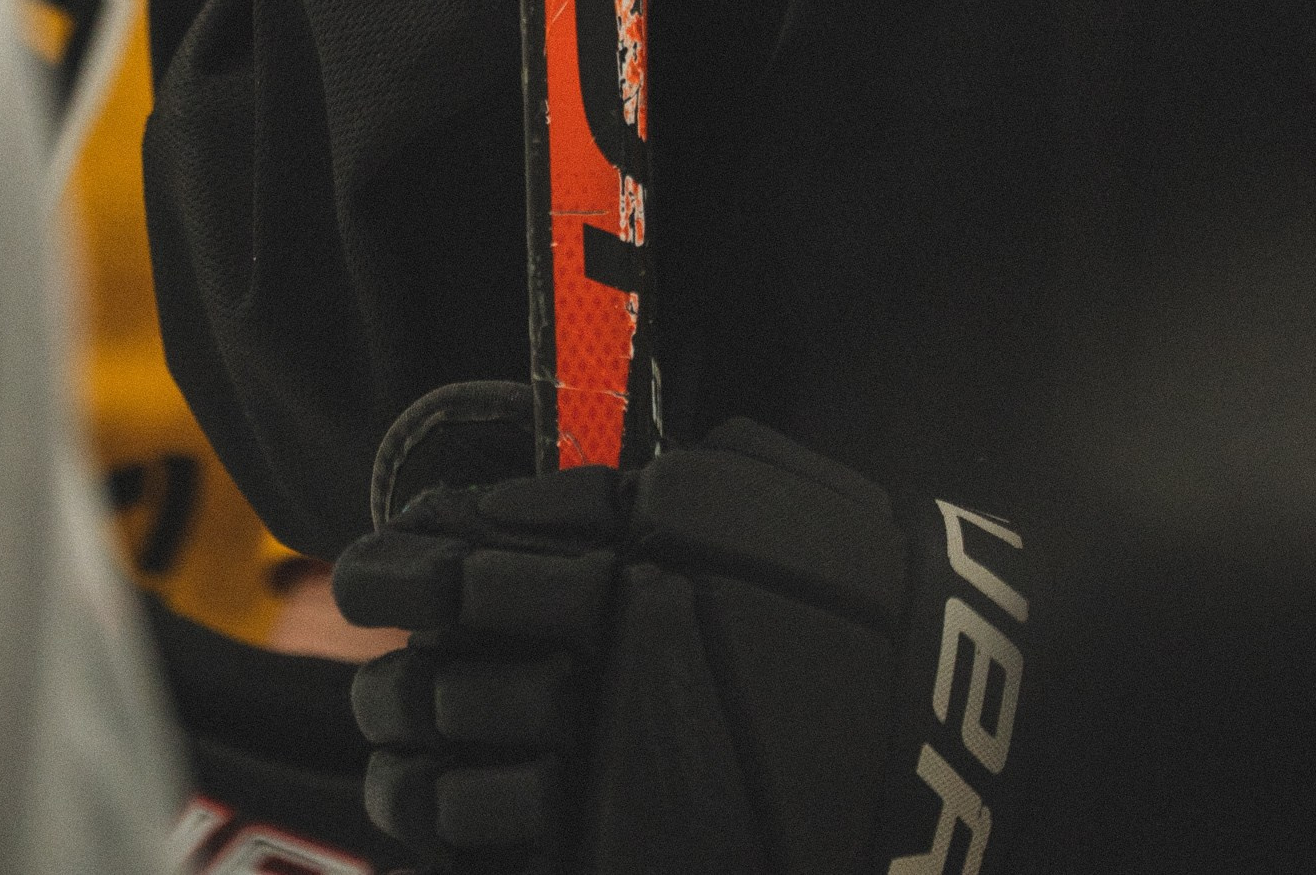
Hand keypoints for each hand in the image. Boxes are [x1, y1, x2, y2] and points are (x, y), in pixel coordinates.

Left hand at [333, 422, 1031, 874]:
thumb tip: (575, 488)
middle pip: (445, 666)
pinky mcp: (622, 848)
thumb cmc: (856, 589)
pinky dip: (455, 844)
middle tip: (377, 665)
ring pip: (453, 775)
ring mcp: (610, 769)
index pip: (468, 559)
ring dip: (407, 768)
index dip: (404, 565)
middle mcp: (604, 661)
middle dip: (394, 667)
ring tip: (395, 761)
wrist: (945, 723)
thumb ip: (669, 477)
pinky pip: (500, 856)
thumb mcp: (765, 489)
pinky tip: (436, 830)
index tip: (371, 571)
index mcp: (626, 561)